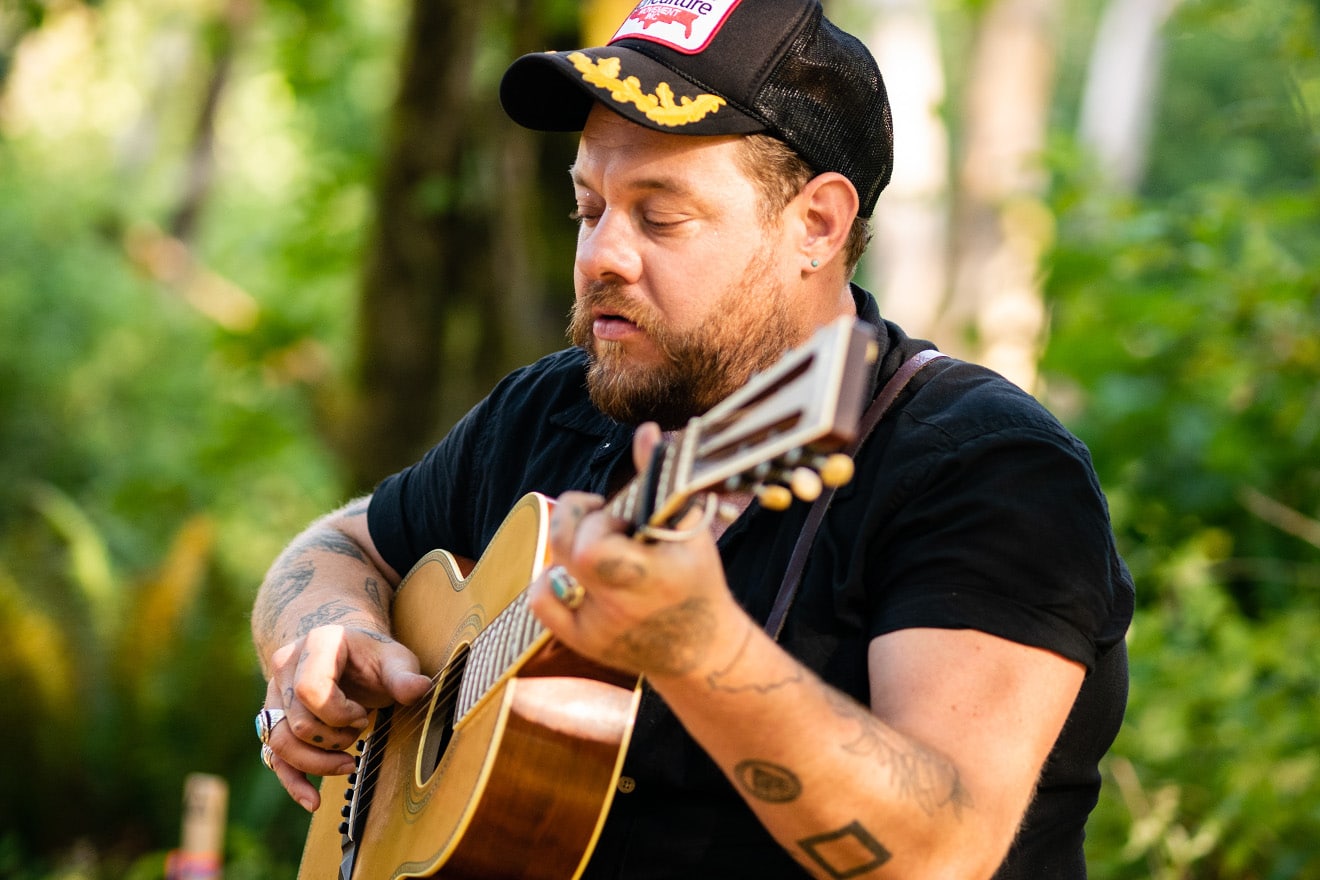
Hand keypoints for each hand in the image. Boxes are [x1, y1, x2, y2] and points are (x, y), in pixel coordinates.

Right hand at [261, 624, 431, 810]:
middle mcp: (287, 666)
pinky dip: (294, 782)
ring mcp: (275, 693)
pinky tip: (313, 802)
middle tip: (360, 731)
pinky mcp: (274, 719)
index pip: (310, 690)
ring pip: (280, 743)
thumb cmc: (375, 656)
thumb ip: (404, 676)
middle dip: (334, 739)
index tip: (363, 715)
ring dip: (316, 763)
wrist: (352, 650)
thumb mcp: (395, 660)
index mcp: (316, 644)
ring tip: (348, 764)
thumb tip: (419, 689)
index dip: (338, 713)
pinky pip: (274, 756)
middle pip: (298, 722)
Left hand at [529, 423, 744, 679]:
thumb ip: (662, 478)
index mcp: (652, 577)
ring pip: (550, 575)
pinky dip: (551, 580)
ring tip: (597, 551)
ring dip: (568, 551)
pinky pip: (542, 602)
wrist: (702, 652)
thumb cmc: (697, 581)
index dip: (595, 521)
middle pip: (567, 553)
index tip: (618, 516)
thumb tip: (647, 430)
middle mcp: (621, 607)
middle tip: (601, 521)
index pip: (592, 548)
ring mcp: (598, 628)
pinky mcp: (582, 643)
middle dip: (578, 522)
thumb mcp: (690, 528)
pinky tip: (577, 575)